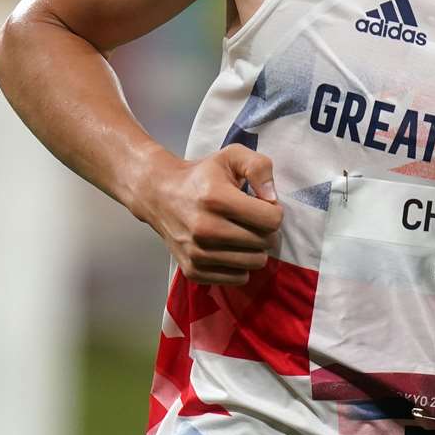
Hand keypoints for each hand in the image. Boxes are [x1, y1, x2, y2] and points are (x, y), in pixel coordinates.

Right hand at [133, 144, 282, 284]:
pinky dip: (240, 265)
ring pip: (254, 263)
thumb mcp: (232, 156)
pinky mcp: (193, 271)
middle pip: (265, 242)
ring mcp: (197, 253)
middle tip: (251, 219)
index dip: (274, 211)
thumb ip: (259, 167)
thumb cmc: (202, 175)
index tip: (262, 205)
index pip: (271, 220)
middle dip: (265, 230)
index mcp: (216, 199)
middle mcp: (205, 229)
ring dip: (254, 249)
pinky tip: (229, 248)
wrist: (160, 195)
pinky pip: (238, 278)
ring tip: (241, 233)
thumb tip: (272, 199)